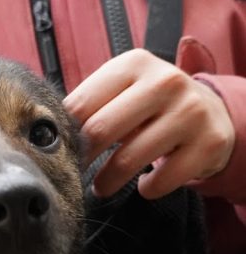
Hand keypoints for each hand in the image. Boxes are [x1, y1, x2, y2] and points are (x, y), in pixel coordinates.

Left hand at [63, 48, 235, 198]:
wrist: (211, 112)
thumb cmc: (150, 106)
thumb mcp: (123, 91)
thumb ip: (88, 105)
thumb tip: (42, 135)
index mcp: (134, 64)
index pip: (81, 105)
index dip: (65, 136)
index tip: (58, 154)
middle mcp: (165, 82)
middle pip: (100, 131)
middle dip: (82, 160)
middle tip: (76, 173)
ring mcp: (190, 111)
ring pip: (128, 160)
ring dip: (107, 182)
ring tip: (102, 186)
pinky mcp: (208, 143)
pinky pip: (161, 180)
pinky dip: (147, 189)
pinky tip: (145, 184)